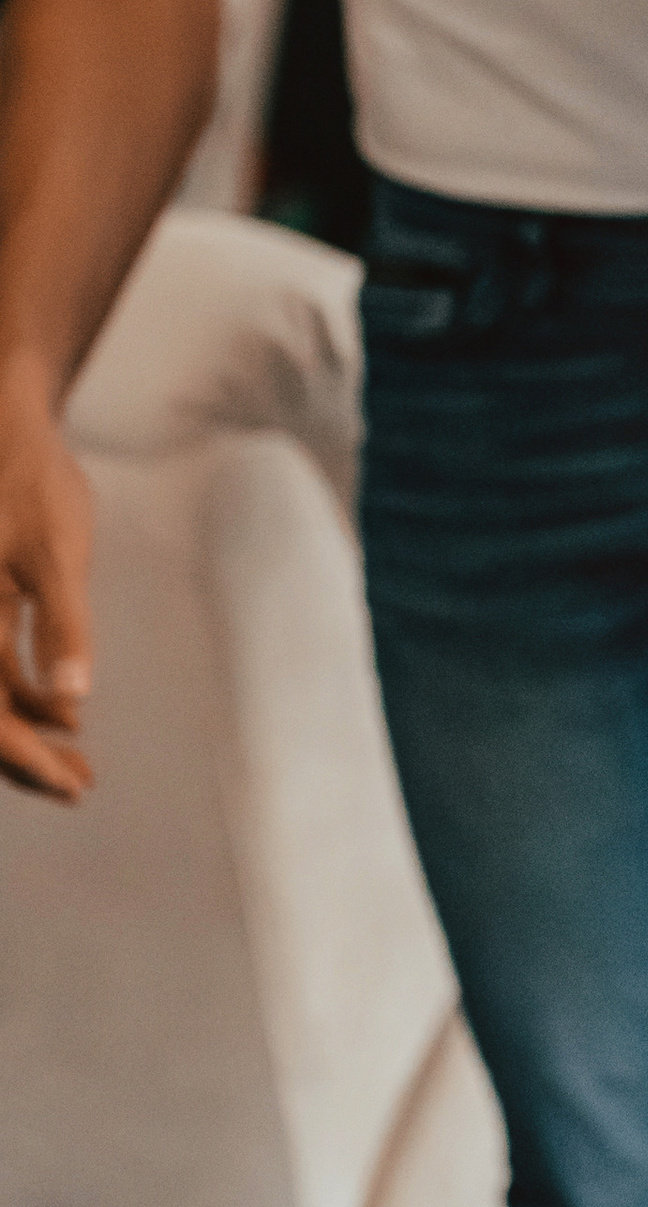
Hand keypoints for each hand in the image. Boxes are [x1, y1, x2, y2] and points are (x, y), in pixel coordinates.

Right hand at [0, 363, 93, 800]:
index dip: (22, 757)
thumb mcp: (55, 549)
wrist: (6, 419)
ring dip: (27, 733)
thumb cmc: (30, 477)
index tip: (68, 785)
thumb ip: (63, 622)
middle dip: (25, 758)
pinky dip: (25, 697)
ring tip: (80, 764)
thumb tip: (75, 698)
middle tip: (81, 787)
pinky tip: (67, 712)